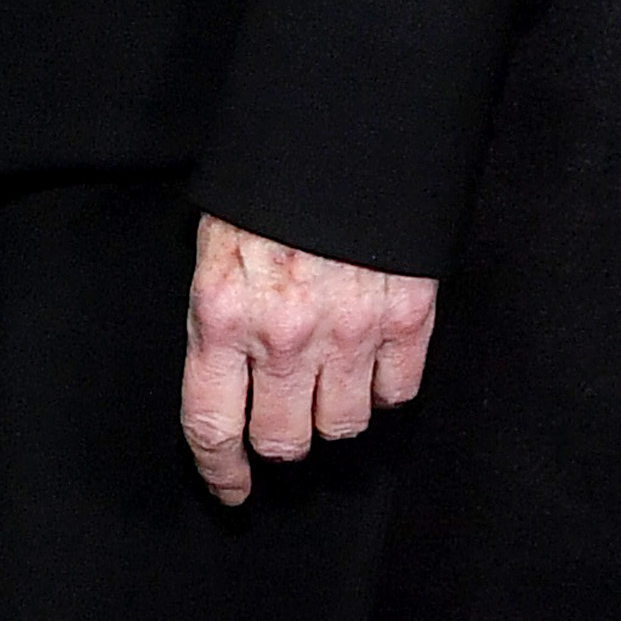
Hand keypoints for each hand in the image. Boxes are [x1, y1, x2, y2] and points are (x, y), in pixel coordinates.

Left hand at [180, 214, 437, 509]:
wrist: (340, 132)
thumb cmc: (269, 188)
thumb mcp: (215, 247)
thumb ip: (219, 319)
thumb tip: (227, 379)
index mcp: (222, 313)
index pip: (214, 424)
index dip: (221, 470)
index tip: (230, 488)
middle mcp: (284, 334)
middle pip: (286, 440)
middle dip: (282, 440)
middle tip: (284, 420)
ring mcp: (350, 329)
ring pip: (345, 423)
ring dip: (335, 412)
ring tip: (329, 380)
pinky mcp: (406, 316)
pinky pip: (399, 391)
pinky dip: (385, 385)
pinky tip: (370, 360)